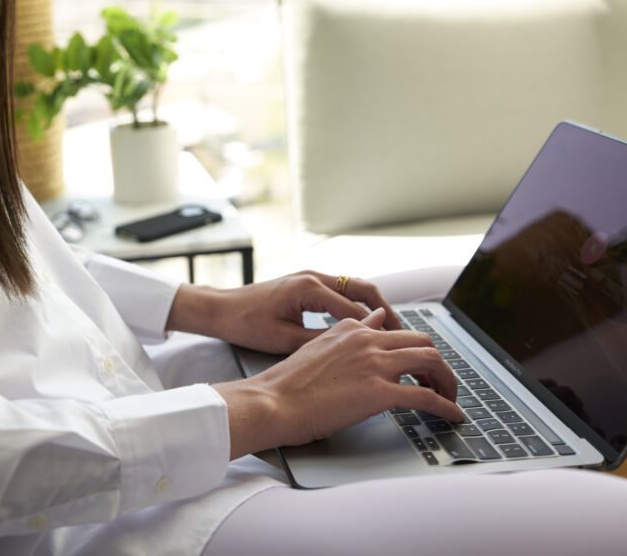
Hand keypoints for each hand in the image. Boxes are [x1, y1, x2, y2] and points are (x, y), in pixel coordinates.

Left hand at [167, 270, 401, 354]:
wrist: (219, 308)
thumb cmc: (245, 324)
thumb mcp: (284, 340)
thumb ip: (320, 341)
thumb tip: (354, 349)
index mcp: (308, 289)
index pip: (356, 310)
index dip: (381, 331)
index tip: (400, 349)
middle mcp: (313, 277)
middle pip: (364, 290)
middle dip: (389, 312)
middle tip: (407, 338)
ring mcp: (310, 278)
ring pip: (355, 288)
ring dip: (375, 307)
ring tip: (393, 332)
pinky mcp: (306, 284)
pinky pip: (341, 292)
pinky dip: (358, 306)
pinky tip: (366, 326)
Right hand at [211, 309, 462, 458]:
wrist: (271, 402)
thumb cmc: (286, 383)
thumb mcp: (317, 347)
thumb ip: (348, 333)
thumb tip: (373, 319)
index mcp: (351, 329)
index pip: (397, 331)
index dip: (415, 350)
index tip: (420, 366)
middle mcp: (367, 340)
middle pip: (423, 342)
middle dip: (437, 363)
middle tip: (439, 383)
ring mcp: (375, 364)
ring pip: (432, 362)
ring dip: (447, 381)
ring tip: (450, 399)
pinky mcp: (380, 393)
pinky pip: (427, 397)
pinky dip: (447, 407)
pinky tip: (453, 417)